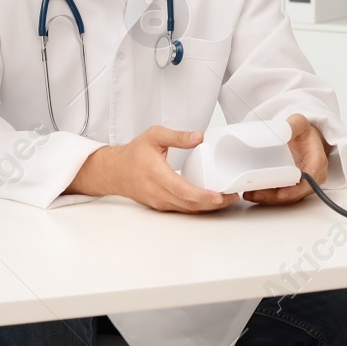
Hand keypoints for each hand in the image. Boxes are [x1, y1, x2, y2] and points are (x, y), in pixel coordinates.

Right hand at [73, 126, 236, 212]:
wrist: (114, 170)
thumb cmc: (133, 153)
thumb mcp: (154, 136)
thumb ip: (178, 136)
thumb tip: (199, 137)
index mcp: (157, 175)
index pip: (183, 190)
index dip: (203, 196)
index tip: (219, 195)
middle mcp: (158, 193)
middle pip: (189, 204)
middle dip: (213, 203)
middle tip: (232, 196)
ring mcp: (159, 202)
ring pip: (187, 209)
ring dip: (207, 207)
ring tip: (226, 199)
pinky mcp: (161, 205)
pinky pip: (182, 209)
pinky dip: (197, 207)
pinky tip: (209, 201)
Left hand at [245, 113, 326, 204]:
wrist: (307, 137)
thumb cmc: (305, 132)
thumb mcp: (299, 122)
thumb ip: (293, 125)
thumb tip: (282, 131)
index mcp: (317, 163)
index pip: (307, 182)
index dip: (293, 190)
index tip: (278, 193)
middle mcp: (313, 177)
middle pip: (294, 193)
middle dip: (274, 197)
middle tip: (254, 193)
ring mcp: (304, 184)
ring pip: (287, 197)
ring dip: (269, 198)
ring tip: (249, 194)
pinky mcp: (294, 186)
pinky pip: (283, 194)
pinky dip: (269, 195)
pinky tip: (254, 193)